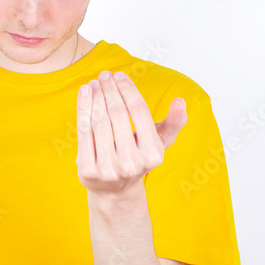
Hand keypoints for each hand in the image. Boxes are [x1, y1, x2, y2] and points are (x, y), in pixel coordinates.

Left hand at [76, 70, 187, 195]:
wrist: (115, 189)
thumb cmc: (139, 156)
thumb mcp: (159, 142)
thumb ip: (173, 122)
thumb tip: (180, 101)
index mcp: (153, 154)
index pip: (139, 111)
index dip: (127, 89)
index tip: (119, 75)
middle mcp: (131, 163)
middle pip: (117, 114)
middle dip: (110, 90)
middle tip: (105, 75)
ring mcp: (108, 169)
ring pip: (99, 121)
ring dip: (95, 96)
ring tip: (95, 83)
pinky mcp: (88, 170)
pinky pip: (84, 132)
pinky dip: (83, 108)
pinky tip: (85, 94)